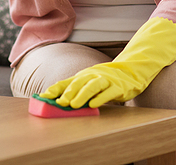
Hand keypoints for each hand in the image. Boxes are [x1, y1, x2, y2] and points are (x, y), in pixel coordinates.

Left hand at [40, 17, 175, 108]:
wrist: (131, 70)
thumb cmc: (106, 80)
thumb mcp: (90, 82)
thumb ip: (75, 90)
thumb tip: (56, 101)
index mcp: (83, 75)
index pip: (66, 81)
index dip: (55, 89)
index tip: (43, 97)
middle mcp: (93, 75)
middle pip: (78, 83)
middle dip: (68, 92)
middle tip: (59, 102)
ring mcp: (106, 80)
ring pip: (92, 86)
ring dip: (81, 95)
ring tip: (73, 105)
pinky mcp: (118, 86)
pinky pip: (108, 93)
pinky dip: (101, 98)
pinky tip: (94, 105)